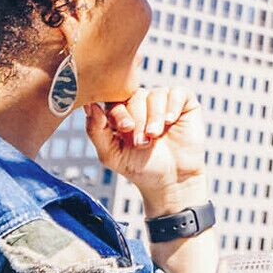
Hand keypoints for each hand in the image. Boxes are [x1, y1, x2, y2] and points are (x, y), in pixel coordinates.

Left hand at [85, 87, 201, 211]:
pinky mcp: (183, 103)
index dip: (119, 112)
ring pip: (155, 94)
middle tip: (142, 141)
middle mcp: (141, 103)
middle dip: (138, 119)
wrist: (171, 180)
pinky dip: (172, 106)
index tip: (126, 129)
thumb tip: (89, 105)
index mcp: (121, 112)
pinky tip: (171, 121)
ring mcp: (162, 101)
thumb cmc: (140, 168)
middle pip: (135, 96)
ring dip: (155, 117)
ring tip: (155, 136)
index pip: (115, 99)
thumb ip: (96, 131)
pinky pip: (177, 93)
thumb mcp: (111, 154)